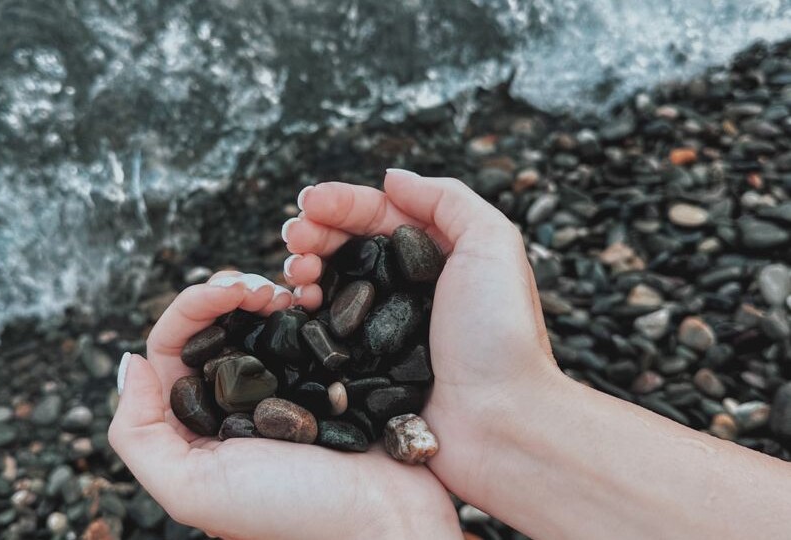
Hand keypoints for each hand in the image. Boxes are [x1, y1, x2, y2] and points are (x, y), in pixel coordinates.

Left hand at [108, 271, 460, 539]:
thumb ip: (138, 435)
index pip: (171, 346)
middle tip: (262, 288)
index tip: (231, 291)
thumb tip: (129, 361)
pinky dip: (300, 307)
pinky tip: (311, 302)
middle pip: (210, 325)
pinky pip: (299, 330)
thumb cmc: (293, 514)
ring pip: (253, 321)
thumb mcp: (192, 491)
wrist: (386, 520)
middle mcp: (231, 403)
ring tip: (286, 294)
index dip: (193, 307)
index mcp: (194, 424)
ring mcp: (278, 388)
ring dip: (263, 294)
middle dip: (229, 291)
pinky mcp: (320, 379)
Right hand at [283, 169, 562, 505]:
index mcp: (438, 258)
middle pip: (349, 247)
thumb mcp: (492, 244)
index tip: (308, 202)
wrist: (499, 422)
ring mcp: (385, 331)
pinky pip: (326, 331)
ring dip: (306, 266)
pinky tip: (297, 302)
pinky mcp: (365, 369)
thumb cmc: (500, 333)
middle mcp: (409, 291)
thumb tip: (392, 178)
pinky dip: (306, 310)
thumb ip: (448, 198)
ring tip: (295, 271)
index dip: (342, 203)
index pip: (381, 216)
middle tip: (293, 237)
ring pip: (332, 285)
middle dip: (315, 232)